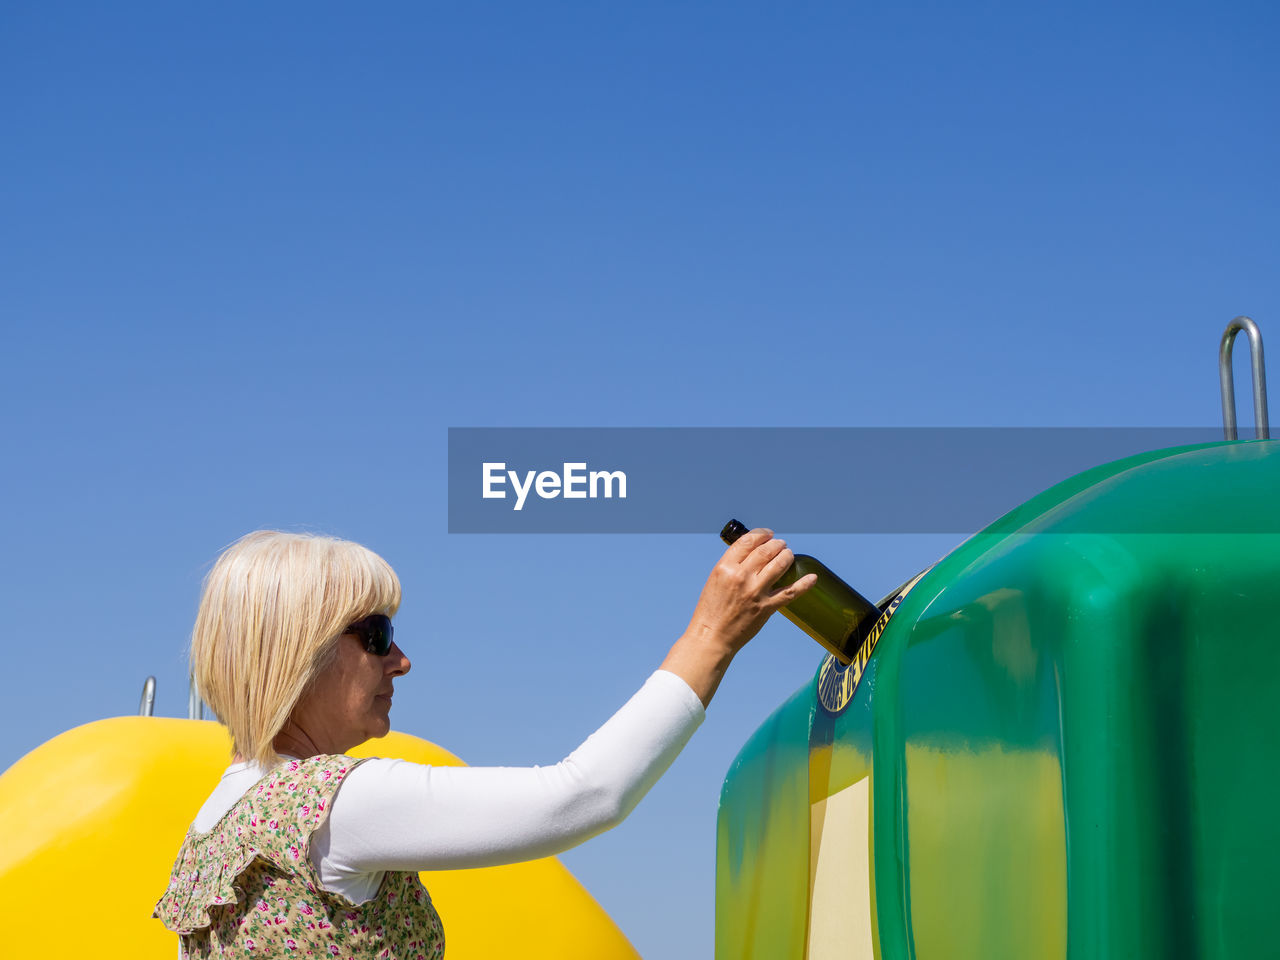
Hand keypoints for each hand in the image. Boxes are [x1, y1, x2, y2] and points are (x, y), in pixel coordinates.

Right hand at [660, 528, 817, 706]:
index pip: (748, 541)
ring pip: (779, 565)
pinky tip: (813, 577)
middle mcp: (741, 577)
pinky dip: (804, 584)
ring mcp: (755, 592)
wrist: (712, 636)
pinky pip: (790, 592)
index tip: (768, 534)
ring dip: (787, 556)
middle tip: (781, 545)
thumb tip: (752, 553)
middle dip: (777, 544)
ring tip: (789, 555)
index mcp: (725, 567)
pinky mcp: (766, 608)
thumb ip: (732, 565)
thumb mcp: (716, 579)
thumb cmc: (711, 609)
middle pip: (766, 550)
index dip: (762, 534)